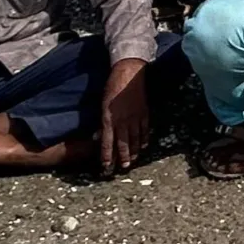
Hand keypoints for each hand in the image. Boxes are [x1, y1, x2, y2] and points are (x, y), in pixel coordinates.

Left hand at [97, 57, 150, 174]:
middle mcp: (123, 121)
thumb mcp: (102, 105)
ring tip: (132, 161)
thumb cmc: (112, 87)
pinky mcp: (144, 113)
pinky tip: (143, 145)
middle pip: (123, 144)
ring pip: (135, 139)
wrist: (128, 74)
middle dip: (122, 157)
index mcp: (109, 119)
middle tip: (123, 168)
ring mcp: (135, 118)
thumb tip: (98, 137)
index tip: (106, 166)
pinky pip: (145, 130)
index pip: (108, 142)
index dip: (107, 156)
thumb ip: (102, 122)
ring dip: (133, 151)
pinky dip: (144, 139)